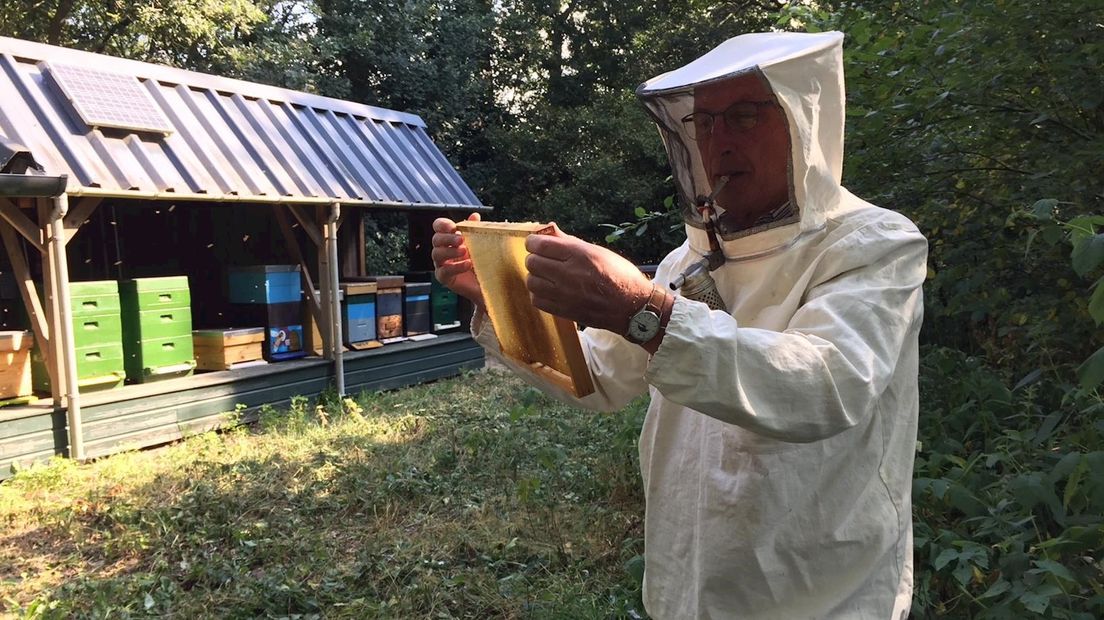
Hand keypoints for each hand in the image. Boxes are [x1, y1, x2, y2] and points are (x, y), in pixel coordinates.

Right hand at [431, 213, 484, 306]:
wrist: (488, 282)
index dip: (443, 225)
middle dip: (448, 238)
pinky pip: (444, 271)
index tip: (453, 227)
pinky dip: (455, 267)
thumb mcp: (480, 243)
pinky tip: (467, 264)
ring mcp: (441, 264)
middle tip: (461, 239)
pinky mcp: (444, 277)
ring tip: (465, 251)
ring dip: (451, 251)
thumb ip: (475, 229)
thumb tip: (474, 215)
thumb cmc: (481, 261)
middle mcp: (443, 249)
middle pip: (436, 239)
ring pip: (437, 254)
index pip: (439, 226)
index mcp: (449, 238)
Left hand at [524, 224, 653, 334]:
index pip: (540, 245)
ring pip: (531, 282)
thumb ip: (569, 241)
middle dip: (534, 258)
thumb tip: (548, 228)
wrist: (632, 306)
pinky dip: (539, 294)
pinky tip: (549, 291)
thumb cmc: (619, 275)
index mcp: (580, 255)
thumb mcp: (598, 251)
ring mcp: (565, 295)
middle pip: (532, 262)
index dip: (532, 242)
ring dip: (536, 277)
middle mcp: (570, 274)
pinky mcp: (564, 311)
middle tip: (543, 259)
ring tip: (546, 276)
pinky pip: (537, 300)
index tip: (534, 243)